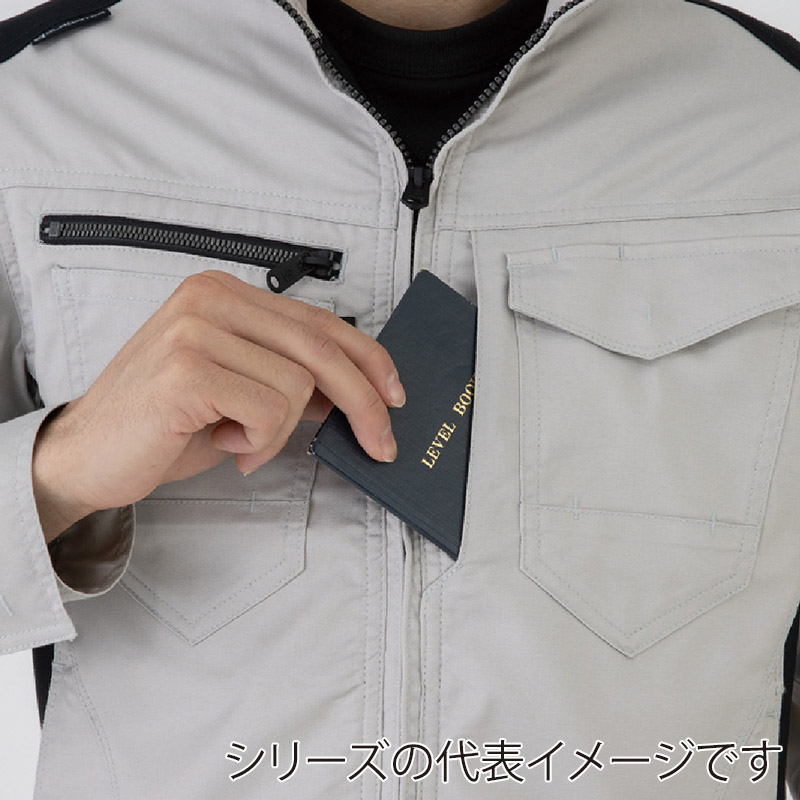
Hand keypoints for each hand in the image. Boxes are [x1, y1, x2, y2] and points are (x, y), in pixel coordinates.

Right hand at [32, 270, 404, 542]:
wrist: (89, 454)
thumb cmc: (164, 422)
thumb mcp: (238, 391)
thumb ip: (289, 378)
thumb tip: (350, 392)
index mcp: (225, 294)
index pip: (319, 321)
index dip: (368, 359)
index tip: (394, 394)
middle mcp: (211, 299)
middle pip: (320, 349)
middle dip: (362, 403)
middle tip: (379, 443)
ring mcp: (196, 329)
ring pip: (297, 385)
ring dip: (279, 432)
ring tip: (240, 441)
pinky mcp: (186, 369)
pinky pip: (268, 410)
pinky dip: (258, 441)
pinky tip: (224, 443)